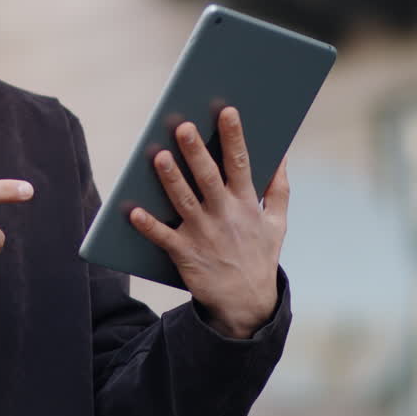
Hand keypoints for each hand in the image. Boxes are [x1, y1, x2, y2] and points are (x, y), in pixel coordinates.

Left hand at [128, 107, 287, 337]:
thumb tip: (282, 153)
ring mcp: (204, 234)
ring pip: (184, 201)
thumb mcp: (277, 222)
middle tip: (182, 126)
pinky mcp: (186, 254)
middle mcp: (225, 215)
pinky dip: (148, 226)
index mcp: (246, 203)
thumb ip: (279, 187)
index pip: (240, 163)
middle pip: (208, 178)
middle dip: (196, 152)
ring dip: (170, 180)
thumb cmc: (259, 255)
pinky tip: (133, 212)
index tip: (227, 111)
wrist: (247, 304)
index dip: (234, 137)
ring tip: (158, 156)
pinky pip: (164, 237)